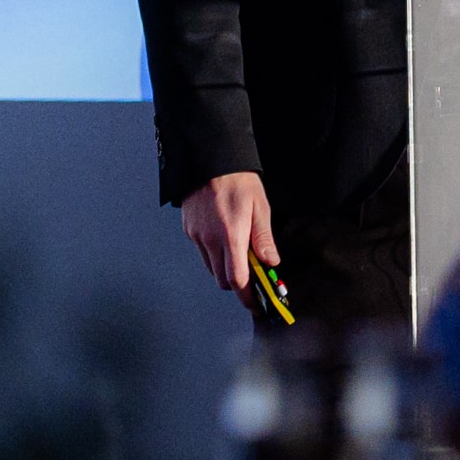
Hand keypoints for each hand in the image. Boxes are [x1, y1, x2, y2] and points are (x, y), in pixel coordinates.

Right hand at [180, 171, 276, 293]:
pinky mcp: (190, 230)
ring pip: (210, 268)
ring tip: (239, 253)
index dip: (247, 296)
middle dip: (237, 284)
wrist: (210, 158)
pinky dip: (213, 254)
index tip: (256, 301)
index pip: (237, 280)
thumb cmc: (237, 179)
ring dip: (225, 269)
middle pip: (222, 280)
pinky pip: (202, 252)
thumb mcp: (260, 207)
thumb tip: (270, 262)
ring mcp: (197, 236)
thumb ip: (264, 239)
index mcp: (231, 236)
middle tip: (252, 276)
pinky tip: (223, 239)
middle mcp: (211, 240)